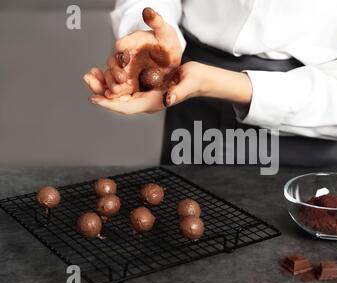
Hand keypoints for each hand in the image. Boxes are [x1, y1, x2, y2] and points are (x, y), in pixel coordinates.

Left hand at [84, 61, 251, 114]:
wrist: (199, 79)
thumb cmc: (195, 81)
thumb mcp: (188, 84)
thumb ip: (179, 92)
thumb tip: (168, 99)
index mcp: (154, 103)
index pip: (128, 107)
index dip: (111, 104)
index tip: (96, 99)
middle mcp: (146, 101)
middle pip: (119, 101)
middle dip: (101, 93)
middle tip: (87, 80)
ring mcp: (144, 94)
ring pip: (118, 94)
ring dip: (103, 86)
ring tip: (90, 74)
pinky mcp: (143, 86)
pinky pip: (123, 86)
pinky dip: (111, 80)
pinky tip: (103, 71)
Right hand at [103, 7, 181, 97]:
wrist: (170, 59)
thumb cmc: (167, 43)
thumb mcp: (166, 32)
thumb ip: (157, 22)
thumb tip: (148, 11)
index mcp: (133, 42)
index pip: (123, 44)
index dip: (122, 49)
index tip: (124, 56)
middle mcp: (125, 56)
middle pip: (113, 62)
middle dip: (114, 71)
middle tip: (121, 78)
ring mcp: (125, 69)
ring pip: (112, 76)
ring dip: (111, 83)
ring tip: (116, 90)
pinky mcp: (128, 81)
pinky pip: (118, 87)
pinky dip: (114, 92)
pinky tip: (112, 97)